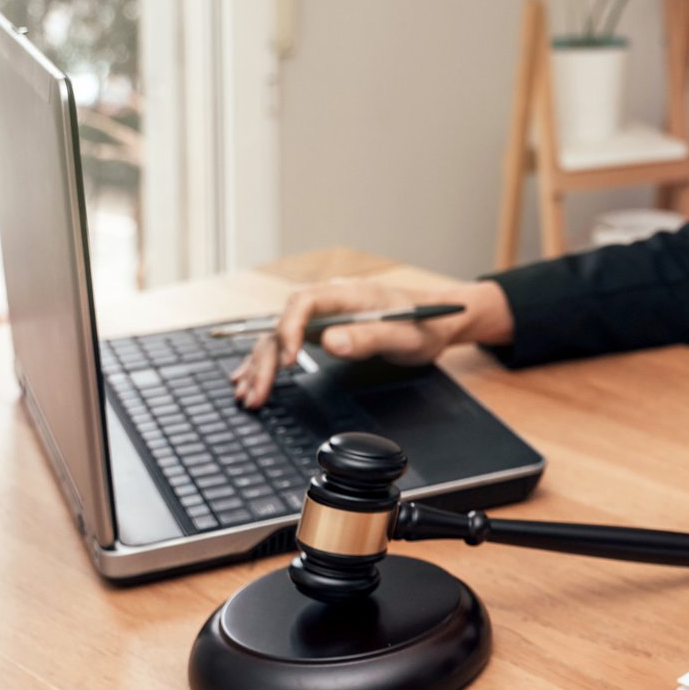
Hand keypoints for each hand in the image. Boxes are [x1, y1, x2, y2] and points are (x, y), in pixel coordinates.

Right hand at [231, 277, 513, 407]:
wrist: (441, 318)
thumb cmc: (426, 324)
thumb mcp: (405, 335)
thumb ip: (369, 337)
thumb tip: (331, 342)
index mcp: (349, 294)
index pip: (305, 303)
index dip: (289, 329)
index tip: (287, 360)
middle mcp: (330, 301)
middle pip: (284, 323)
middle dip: (266, 359)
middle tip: (256, 393)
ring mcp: (325, 315)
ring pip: (281, 335)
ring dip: (261, 365)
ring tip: (247, 395)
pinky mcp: (324, 329)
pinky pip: (288, 342)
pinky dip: (268, 361)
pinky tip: (249, 377)